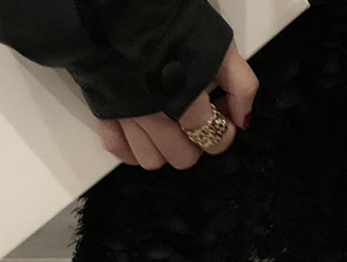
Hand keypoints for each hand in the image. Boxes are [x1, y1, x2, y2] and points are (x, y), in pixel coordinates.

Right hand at [94, 38, 258, 169]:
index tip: (221, 118)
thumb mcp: (219, 47)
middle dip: (194, 143)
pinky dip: (131, 148)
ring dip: (163, 149)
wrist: (120, 3)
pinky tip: (143, 132)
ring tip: (169, 125)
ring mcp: (126, 116)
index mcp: (186, 98)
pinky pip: (118, 150)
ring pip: (150, 160)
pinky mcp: (103, 111)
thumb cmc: (172, 22)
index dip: (224, 134)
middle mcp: (154, 115)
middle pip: (181, 158)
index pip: (213, 141)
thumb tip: (243, 121)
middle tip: (195, 122)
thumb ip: (241, 86)